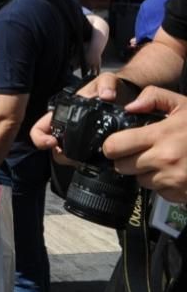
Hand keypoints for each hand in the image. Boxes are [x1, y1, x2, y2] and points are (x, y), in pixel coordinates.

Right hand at [31, 73, 138, 160]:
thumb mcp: (107, 81)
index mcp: (61, 115)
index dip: (40, 138)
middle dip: (61, 155)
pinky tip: (100, 158)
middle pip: (53, 150)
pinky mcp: (93, 152)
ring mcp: (79, 142)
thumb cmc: (111, 90)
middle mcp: (66, 130)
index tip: (53, 142)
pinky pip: (85, 162)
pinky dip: (89, 163)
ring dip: (75, 160)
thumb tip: (107, 95)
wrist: (129, 99)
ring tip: (88, 157)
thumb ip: (106, 84)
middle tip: (75, 155)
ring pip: (68, 158)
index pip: (39, 130)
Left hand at [103, 86, 186, 201]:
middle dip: (126, 160)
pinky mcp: (181, 194)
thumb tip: (130, 107)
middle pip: (121, 167)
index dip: (112, 145)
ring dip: (146, 173)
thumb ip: (154, 97)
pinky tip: (175, 172)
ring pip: (140, 180)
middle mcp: (164, 159)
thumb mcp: (183, 104)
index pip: (114, 146)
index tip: (118, 143)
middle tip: (140, 152)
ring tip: (163, 161)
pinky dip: (163, 185)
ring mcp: (173, 179)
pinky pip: (159, 192)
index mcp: (161, 135)